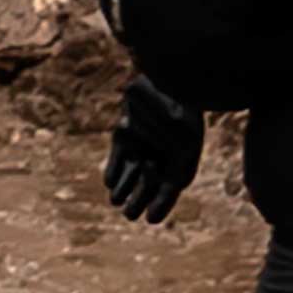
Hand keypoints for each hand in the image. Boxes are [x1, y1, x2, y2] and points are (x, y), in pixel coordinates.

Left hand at [103, 78, 199, 223]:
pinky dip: (114, 170)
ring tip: (117, 202)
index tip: (150, 219)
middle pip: (151, 184)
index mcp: (183, 155)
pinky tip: (110, 182)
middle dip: (140, 199)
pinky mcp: (126, 134)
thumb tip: (140, 138)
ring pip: (134, 173)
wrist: (166, 73)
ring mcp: (144, 144)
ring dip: (126, 189)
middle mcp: (163, 153)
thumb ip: (165, 133)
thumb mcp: (178, 115)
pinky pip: (119, 157)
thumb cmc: (177, 95)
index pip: (172, 186)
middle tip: (130, 215)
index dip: (162, 203)